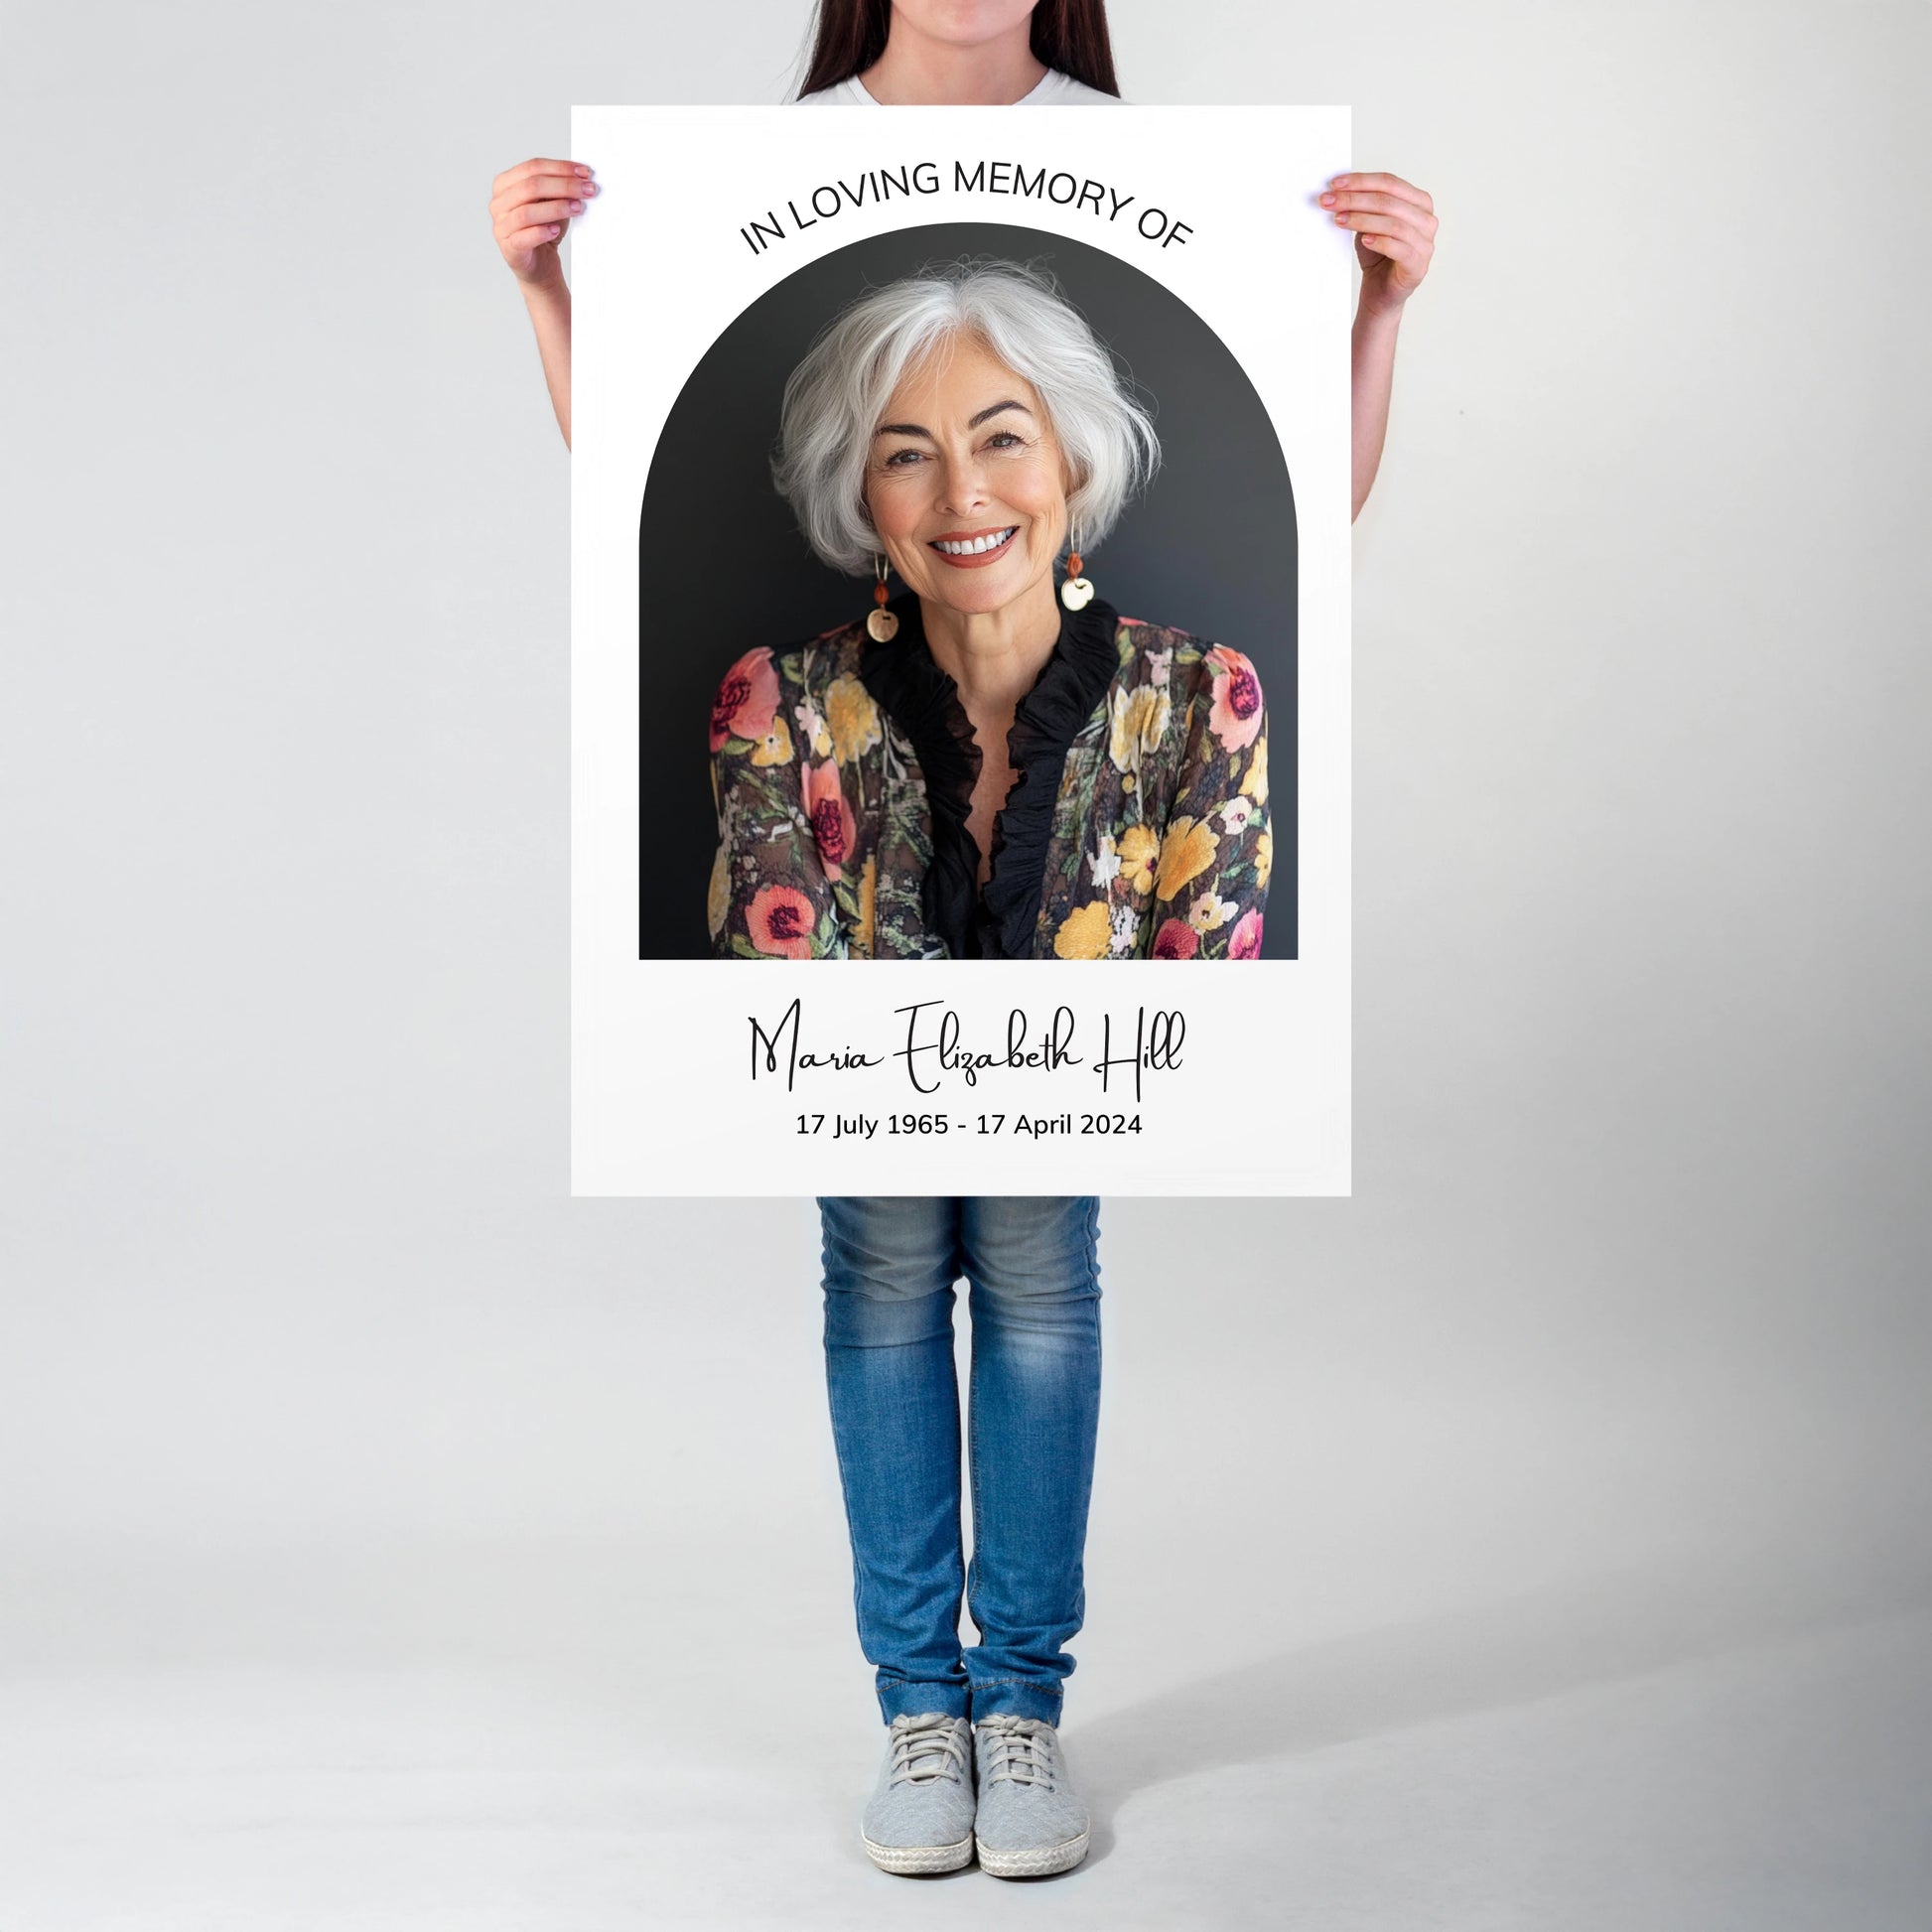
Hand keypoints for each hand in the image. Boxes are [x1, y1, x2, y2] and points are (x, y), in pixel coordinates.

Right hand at [490, 156, 597, 284]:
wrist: (541, 265)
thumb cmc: (545, 230)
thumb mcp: (553, 203)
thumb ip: (560, 188)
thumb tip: (582, 176)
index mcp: (505, 184)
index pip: (532, 167)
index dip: (560, 168)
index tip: (584, 172)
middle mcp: (499, 203)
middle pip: (530, 186)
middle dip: (563, 186)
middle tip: (587, 190)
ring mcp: (501, 226)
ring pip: (527, 212)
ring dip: (556, 208)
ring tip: (577, 208)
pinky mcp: (509, 248)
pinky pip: (524, 237)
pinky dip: (542, 232)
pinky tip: (556, 230)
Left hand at [1320, 172, 1435, 317]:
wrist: (1380, 292)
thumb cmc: (1376, 256)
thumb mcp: (1368, 224)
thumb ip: (1362, 206)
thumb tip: (1337, 190)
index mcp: (1418, 202)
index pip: (1389, 183)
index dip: (1361, 181)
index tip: (1335, 184)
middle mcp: (1426, 219)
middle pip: (1389, 201)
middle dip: (1355, 199)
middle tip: (1330, 202)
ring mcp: (1425, 243)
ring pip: (1393, 224)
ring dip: (1362, 220)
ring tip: (1340, 220)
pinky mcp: (1418, 266)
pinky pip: (1399, 248)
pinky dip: (1379, 242)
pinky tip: (1363, 240)